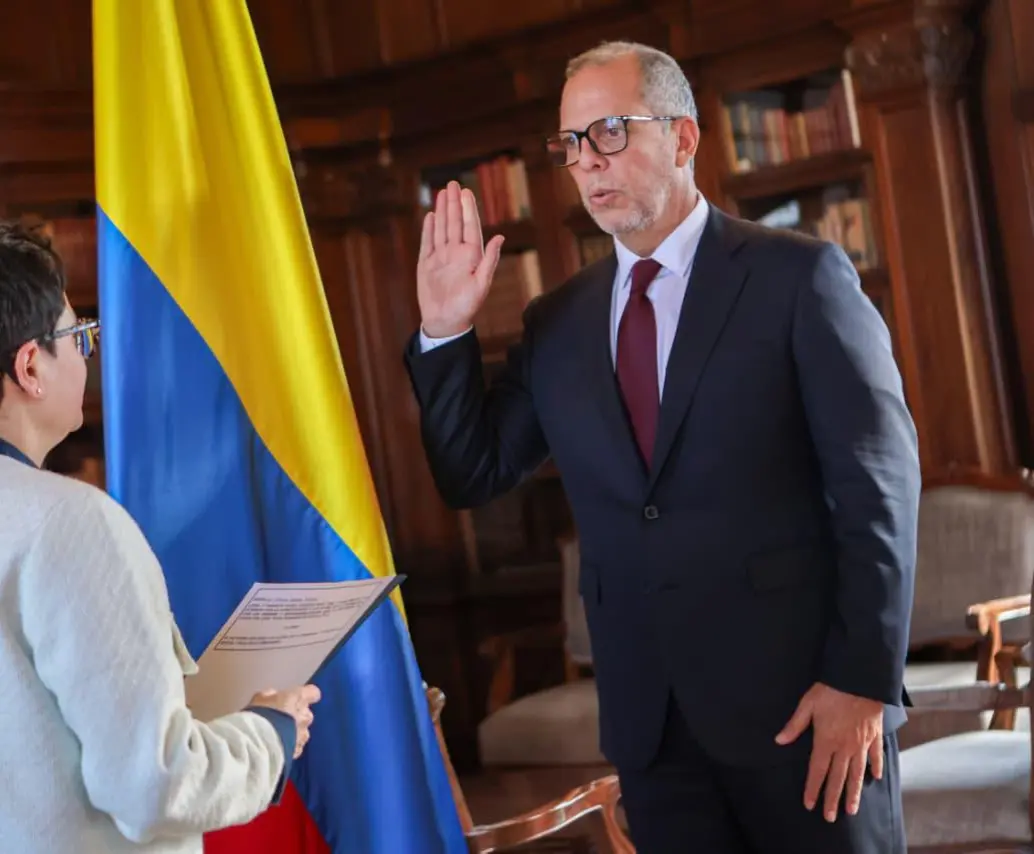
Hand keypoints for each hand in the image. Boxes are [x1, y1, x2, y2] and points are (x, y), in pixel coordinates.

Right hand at [249, 684, 321, 758]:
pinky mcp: (298, 751)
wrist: (257, 744)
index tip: (298, 698)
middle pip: (306, 714)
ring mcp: (303, 735)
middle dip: (296, 717)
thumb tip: (273, 695)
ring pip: (302, 732)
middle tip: (280, 720)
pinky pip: (296, 747)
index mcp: (298, 699)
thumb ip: (270, 695)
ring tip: (277, 737)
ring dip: (294, 733)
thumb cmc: (259, 717)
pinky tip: (277, 748)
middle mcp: (305, 716)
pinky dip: (289, 747)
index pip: (313, 692)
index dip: (306, 695)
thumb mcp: (259, 699)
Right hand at [417, 179, 504, 338]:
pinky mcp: (427, 265)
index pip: (469, 227)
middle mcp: (455, 253)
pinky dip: (429, 229)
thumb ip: (490, 260)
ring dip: (442, 211)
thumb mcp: (481, 284)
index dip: (468, 209)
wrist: (445, 322)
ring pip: (441, 228)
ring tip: (442, 193)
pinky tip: (431, 216)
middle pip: (455, 223)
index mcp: (470, 256)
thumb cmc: (466, 307)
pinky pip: (427, 242)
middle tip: (453, 183)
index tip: (466, 192)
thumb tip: (500, 236)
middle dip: (454, 203)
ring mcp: (440, 258)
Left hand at [775, 682, 883, 821]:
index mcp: (826, 741)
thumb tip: (779, 740)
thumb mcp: (807, 705)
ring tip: (852, 809)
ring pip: (857, 774)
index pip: (817, 771)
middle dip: (832, 799)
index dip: (812, 788)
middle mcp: (844, 747)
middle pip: (837, 778)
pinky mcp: (874, 736)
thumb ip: (794, 725)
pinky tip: (875, 778)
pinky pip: (875, 756)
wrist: (860, 679)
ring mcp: (861, 744)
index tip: (809, 804)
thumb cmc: (831, 690)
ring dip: (854, 792)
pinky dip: (875, 767)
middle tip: (830, 817)